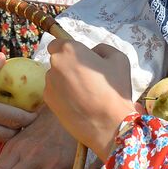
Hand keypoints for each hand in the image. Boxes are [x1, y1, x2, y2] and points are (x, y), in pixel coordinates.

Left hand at [43, 39, 134, 160]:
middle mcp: (54, 65)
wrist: (109, 124)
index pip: (57, 43)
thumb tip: (91, 52)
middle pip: (57, 62)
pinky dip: (63, 96)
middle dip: (68, 66)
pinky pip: (55, 93)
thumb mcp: (119, 59)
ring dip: (65, 82)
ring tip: (84, 94)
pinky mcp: (48, 102)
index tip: (79, 59)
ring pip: (55, 78)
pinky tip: (79, 104)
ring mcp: (49, 84)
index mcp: (69, 50)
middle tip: (86, 78)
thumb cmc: (115, 89)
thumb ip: (101, 49)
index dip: (68, 50)